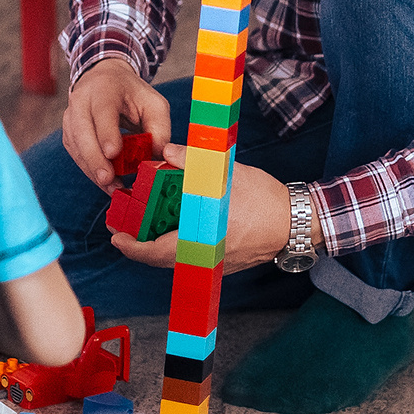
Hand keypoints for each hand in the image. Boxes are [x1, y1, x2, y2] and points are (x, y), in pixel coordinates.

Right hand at [63, 58, 170, 190]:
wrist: (105, 81)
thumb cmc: (132, 94)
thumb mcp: (154, 103)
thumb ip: (160, 128)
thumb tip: (159, 156)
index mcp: (104, 89)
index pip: (102, 111)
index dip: (106, 132)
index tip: (113, 152)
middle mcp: (82, 101)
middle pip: (82, 131)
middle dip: (94, 158)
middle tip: (108, 179)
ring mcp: (70, 117)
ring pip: (76, 147)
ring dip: (92, 169)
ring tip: (112, 187)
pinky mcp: (69, 133)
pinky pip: (76, 155)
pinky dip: (90, 170)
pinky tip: (105, 183)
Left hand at [110, 148, 292, 273]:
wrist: (297, 223)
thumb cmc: (265, 201)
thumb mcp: (226, 176)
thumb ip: (193, 164)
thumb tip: (167, 151)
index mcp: (201, 239)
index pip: (155, 252)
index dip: (131, 246)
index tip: (116, 237)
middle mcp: (205, 257)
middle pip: (161, 259)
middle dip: (139, 245)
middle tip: (123, 228)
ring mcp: (216, 262)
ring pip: (176, 260)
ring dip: (157, 246)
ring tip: (145, 226)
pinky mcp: (225, 261)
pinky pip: (191, 257)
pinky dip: (176, 246)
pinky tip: (175, 228)